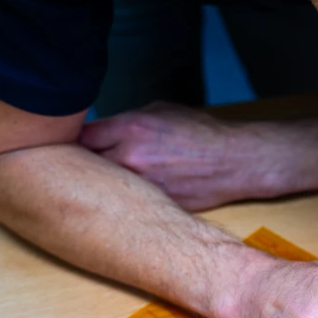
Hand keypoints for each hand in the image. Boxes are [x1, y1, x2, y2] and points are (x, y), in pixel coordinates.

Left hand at [79, 102, 262, 210]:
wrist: (236, 161)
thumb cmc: (203, 133)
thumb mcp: (162, 111)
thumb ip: (128, 121)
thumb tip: (105, 131)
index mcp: (130, 128)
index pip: (82, 137)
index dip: (80, 142)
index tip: (85, 146)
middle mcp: (131, 158)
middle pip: (88, 166)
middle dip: (90, 165)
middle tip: (96, 166)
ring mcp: (143, 185)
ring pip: (107, 190)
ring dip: (108, 187)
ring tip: (117, 183)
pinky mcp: (155, 205)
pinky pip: (130, 204)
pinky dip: (131, 201)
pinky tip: (138, 196)